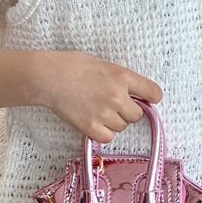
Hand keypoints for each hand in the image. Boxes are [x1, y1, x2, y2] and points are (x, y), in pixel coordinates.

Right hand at [30, 50, 162, 143]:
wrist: (48, 77)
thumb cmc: (71, 65)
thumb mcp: (102, 65)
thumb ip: (119, 79)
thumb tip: (130, 93)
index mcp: (122, 76)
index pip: (153, 92)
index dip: (151, 97)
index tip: (148, 99)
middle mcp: (117, 96)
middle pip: (136, 115)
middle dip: (127, 111)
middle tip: (112, 105)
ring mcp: (105, 113)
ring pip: (122, 127)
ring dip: (114, 121)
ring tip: (96, 110)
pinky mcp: (92, 128)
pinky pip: (108, 137)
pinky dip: (103, 132)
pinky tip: (93, 121)